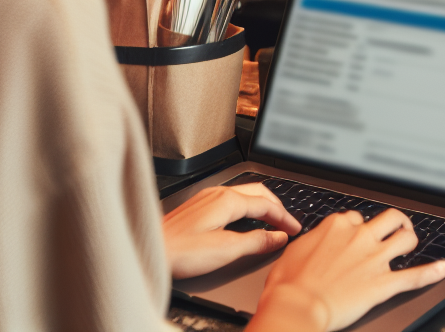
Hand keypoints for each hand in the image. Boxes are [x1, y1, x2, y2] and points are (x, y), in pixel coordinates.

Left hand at [161, 183, 301, 278]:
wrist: (150, 250)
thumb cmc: (181, 251)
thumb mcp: (227, 249)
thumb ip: (257, 241)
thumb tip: (278, 237)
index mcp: (228, 200)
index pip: (266, 205)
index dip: (284, 217)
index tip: (294, 229)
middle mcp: (217, 193)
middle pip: (257, 192)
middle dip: (275, 206)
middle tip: (287, 222)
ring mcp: (205, 198)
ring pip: (243, 194)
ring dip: (260, 206)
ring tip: (270, 220)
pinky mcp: (197, 207)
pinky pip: (230, 200)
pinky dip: (245, 208)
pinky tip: (242, 221)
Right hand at [253, 209, 444, 331]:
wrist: (296, 307)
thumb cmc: (288, 286)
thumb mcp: (294, 252)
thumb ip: (313, 241)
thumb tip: (316, 242)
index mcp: (337, 226)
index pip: (358, 218)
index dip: (358, 228)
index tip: (357, 238)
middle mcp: (360, 237)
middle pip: (389, 219)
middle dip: (396, 223)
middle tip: (397, 229)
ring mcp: (375, 259)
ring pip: (406, 238)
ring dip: (411, 240)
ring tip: (410, 246)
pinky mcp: (384, 283)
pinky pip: (415, 275)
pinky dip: (432, 272)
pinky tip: (444, 268)